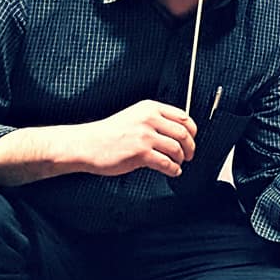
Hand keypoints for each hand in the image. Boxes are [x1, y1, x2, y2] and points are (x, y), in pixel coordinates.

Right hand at [65, 100, 196, 177]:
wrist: (87, 144)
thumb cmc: (109, 133)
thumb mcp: (134, 116)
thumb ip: (154, 119)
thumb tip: (178, 131)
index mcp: (150, 108)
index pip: (183, 117)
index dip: (192, 130)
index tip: (192, 138)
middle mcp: (149, 119)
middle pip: (183, 133)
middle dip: (190, 147)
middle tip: (189, 155)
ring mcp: (145, 136)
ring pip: (176, 149)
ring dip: (181, 159)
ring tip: (178, 163)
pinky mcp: (140, 153)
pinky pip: (166, 163)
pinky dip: (174, 169)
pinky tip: (173, 171)